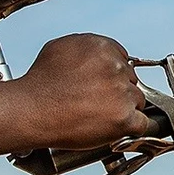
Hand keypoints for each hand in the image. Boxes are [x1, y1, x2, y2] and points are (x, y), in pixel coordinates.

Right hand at [11, 33, 148, 148]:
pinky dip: (132, 127)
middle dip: (118, 91)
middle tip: (98, 102)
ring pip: (137, 101)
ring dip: (124, 109)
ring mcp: (122, 93)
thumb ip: (86, 47)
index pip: (124, 60)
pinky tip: (117, 128)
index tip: (104, 85)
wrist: (31, 111)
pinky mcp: (123, 118)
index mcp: (103, 47)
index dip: (113, 76)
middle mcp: (115, 67)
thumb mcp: (60, 48)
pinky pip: (142, 123)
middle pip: (131, 80)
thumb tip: (97, 54)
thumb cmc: (40, 85)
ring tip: (100, 116)